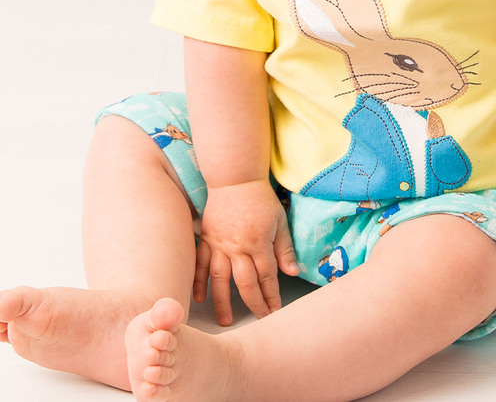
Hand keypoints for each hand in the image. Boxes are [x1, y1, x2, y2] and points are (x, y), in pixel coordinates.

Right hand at [193, 178, 298, 323]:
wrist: (235, 179)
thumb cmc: (260, 199)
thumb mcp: (279, 220)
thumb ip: (285, 248)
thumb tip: (292, 273)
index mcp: (258, 243)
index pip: (267, 277)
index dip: (271, 296)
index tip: (275, 311)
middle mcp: (237, 247)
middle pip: (245, 283)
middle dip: (253, 304)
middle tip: (258, 319)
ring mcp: (219, 244)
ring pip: (220, 279)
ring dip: (222, 302)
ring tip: (225, 320)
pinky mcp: (206, 239)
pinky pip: (200, 264)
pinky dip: (198, 282)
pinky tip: (198, 298)